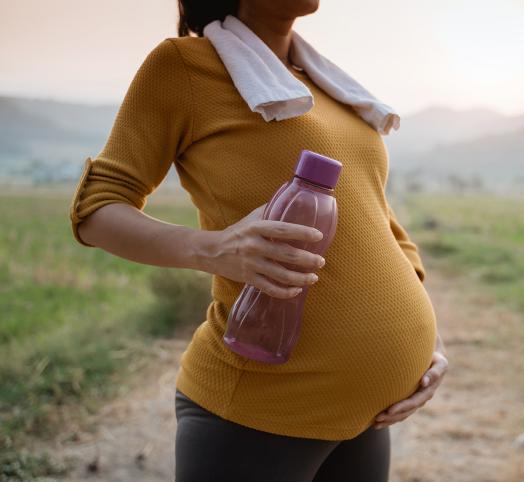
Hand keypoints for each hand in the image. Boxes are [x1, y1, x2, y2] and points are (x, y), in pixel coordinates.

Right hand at [200, 203, 325, 298]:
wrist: (211, 251)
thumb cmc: (237, 232)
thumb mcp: (251, 219)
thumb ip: (270, 211)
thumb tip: (292, 201)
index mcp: (256, 228)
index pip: (283, 229)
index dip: (302, 232)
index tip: (318, 236)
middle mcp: (254, 246)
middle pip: (286, 255)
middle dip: (307, 260)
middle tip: (321, 261)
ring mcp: (251, 264)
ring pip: (281, 275)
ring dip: (301, 278)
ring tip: (314, 277)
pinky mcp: (248, 279)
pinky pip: (271, 289)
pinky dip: (286, 292)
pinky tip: (297, 290)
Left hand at [373, 335, 448, 428]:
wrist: (435, 360)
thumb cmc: (435, 359)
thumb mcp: (440, 364)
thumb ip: (434, 372)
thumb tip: (424, 382)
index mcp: (428, 391)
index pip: (413, 402)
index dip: (402, 407)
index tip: (389, 410)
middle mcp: (422, 399)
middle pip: (405, 411)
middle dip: (391, 416)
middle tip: (377, 418)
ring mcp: (416, 401)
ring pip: (402, 415)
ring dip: (389, 420)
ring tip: (375, 423)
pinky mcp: (410, 400)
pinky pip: (400, 412)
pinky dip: (390, 418)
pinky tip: (377, 422)